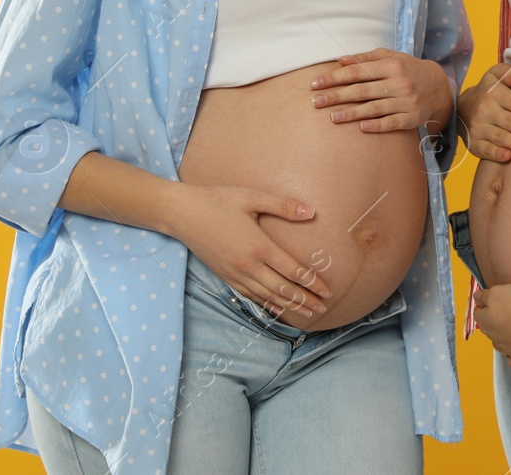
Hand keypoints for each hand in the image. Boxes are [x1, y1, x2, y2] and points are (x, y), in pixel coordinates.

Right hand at [171, 184, 333, 318]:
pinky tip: (277, 308)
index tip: (328, 291)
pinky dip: (267, 304)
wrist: (182, 213)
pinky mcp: (225, 276)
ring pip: (267, 296)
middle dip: (305, 299)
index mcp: (259, 247)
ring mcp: (235, 274)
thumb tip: (311, 212)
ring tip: (307, 312)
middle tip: (324, 308)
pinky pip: (250, 295)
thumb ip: (283, 206)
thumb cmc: (218, 201)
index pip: (293, 271)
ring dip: (289, 305)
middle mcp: (248, 266)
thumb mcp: (252, 197)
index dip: (312, 283)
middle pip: (283, 289)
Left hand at [308, 48, 450, 133]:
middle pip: (362, 90)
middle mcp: (399, 83)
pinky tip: (361, 128)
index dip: (334, 77)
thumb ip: (365, 58)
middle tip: (315, 102)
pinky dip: (376, 125)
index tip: (314, 84)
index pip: (357, 72)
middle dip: (336, 96)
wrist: (439, 87)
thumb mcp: (390, 57)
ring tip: (332, 116)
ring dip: (351, 113)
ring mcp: (406, 102)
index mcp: (392, 66)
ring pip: (374, 108)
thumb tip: (340, 60)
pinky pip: (392, 123)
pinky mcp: (412, 118)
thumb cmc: (408, 69)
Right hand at [457, 63, 510, 162]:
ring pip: (499, 136)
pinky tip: (508, 156)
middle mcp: (485, 110)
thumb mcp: (494, 75)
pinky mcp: (474, 143)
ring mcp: (478, 128)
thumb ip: (509, 73)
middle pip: (509, 121)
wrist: (460, 108)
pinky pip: (486, 150)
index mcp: (493, 93)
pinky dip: (496, 154)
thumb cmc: (487, 92)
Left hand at [473, 283, 510, 365]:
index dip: (483, 304)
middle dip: (493, 320)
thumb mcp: (497, 292)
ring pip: (499, 344)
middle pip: (488, 328)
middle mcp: (494, 338)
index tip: (491, 298)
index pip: (477, 312)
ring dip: (502, 336)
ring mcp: (507, 350)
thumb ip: (484, 295)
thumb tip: (476, 298)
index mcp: (486, 321)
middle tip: (505, 311)